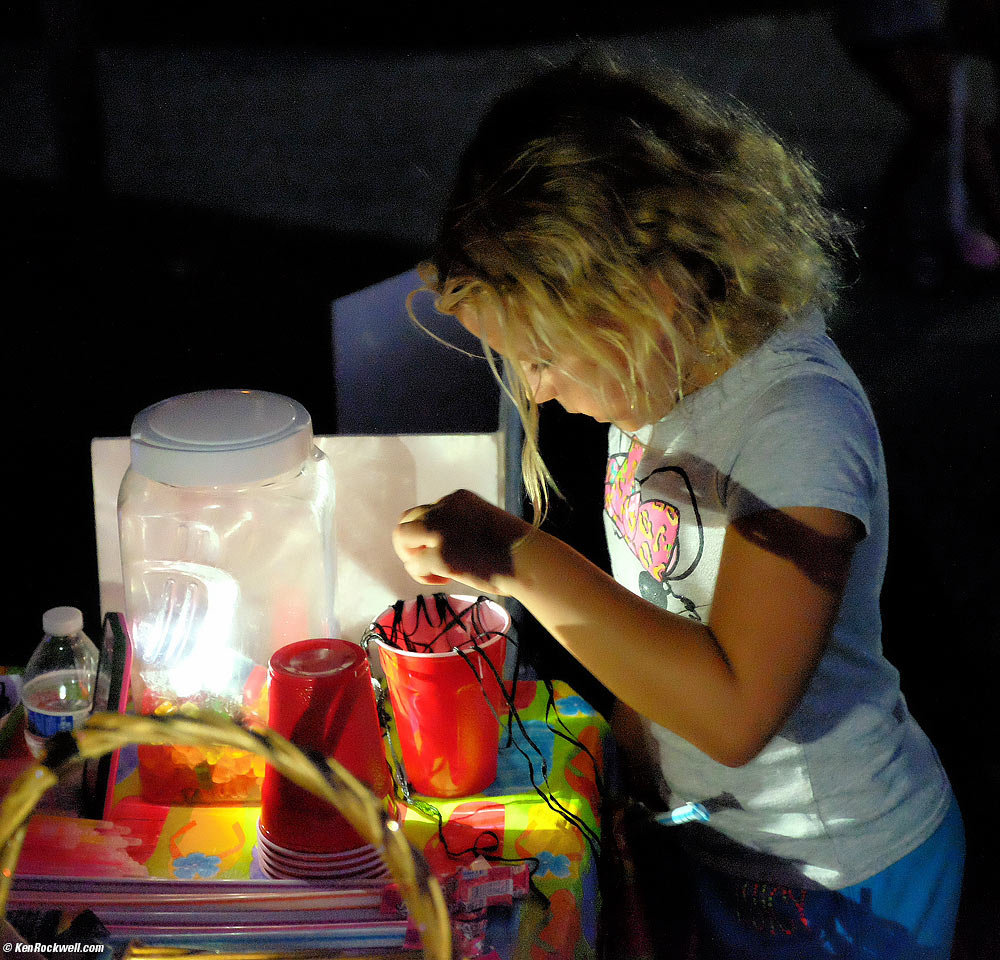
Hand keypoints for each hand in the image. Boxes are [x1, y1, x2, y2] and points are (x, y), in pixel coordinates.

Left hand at [392, 489, 531, 594]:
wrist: (528, 561)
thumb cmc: (515, 549)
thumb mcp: (485, 523)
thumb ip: (460, 526)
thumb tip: (438, 545)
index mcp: (458, 498)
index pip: (429, 510)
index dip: (432, 533)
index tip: (449, 549)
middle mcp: (444, 508)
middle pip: (408, 520)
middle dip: (411, 542)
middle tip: (425, 561)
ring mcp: (439, 531)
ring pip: (402, 537)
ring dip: (410, 556)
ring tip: (429, 570)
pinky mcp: (438, 555)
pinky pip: (413, 565)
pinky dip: (422, 576)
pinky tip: (444, 580)